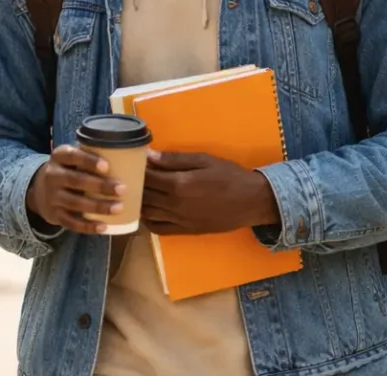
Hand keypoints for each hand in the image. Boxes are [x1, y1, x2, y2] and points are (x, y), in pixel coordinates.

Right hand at [25, 145, 125, 234]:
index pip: (72, 156)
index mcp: (59, 157)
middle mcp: (52, 175)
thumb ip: (92, 154)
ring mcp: (52, 197)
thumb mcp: (73, 158)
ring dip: (98, 207)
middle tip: (123, 189)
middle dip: (100, 186)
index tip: (107, 166)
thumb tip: (136, 154)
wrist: (39, 190)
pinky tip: (104, 227)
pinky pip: (71, 223)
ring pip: (75, 203)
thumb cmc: (69, 170)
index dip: (88, 161)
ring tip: (119, 207)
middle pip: (75, 180)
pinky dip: (88, 226)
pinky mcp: (54, 215)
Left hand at [141, 152, 279, 235]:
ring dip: (140, 203)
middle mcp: (175, 204)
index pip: (147, 177)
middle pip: (144, 195)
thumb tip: (149, 155)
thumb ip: (174, 159)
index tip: (135, 163)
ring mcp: (179, 220)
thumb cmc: (229, 176)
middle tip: (134, 177)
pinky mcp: (185, 231)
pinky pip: (158, 229)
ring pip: (148, 213)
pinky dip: (148, 220)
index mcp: (179, 184)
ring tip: (140, 192)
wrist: (252, 201)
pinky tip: (149, 211)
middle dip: (136, 185)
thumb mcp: (204, 160)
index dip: (138, 170)